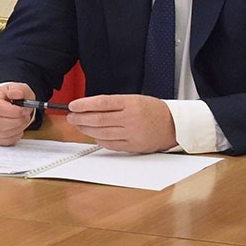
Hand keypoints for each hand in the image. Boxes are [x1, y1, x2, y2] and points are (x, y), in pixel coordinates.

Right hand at [0, 82, 39, 145]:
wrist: (5, 103)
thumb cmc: (11, 96)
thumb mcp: (18, 88)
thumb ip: (19, 89)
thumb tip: (17, 94)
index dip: (13, 111)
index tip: (25, 110)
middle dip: (17, 122)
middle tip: (26, 117)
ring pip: (1, 134)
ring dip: (17, 129)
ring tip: (23, 121)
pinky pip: (3, 141)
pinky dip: (14, 136)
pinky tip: (18, 128)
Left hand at [61, 94, 177, 152]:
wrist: (175, 125)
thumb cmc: (154, 110)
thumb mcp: (135, 99)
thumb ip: (114, 104)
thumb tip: (90, 108)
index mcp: (131, 103)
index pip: (101, 102)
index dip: (84, 104)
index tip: (73, 105)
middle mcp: (130, 118)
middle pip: (99, 118)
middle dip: (80, 118)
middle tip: (71, 117)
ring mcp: (132, 133)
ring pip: (102, 132)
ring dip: (86, 129)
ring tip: (78, 125)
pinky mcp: (134, 146)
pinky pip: (111, 144)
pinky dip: (99, 140)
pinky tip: (93, 135)